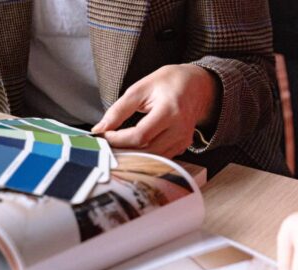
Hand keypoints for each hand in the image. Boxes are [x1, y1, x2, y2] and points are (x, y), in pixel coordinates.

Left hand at [91, 64, 218, 157]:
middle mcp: (180, 129)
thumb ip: (118, 110)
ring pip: (153, 159)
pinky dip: (143, 156)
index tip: (103, 135)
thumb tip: (99, 129)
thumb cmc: (167, 83)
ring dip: (131, 156)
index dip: (118, 139)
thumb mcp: (139, 89)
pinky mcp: (183, 146)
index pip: (140, 135)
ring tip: (115, 147)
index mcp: (170, 110)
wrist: (198, 85)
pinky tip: (130, 149)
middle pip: (146, 151)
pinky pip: (160, 158)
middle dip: (122, 150)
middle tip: (106, 145)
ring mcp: (183, 140)